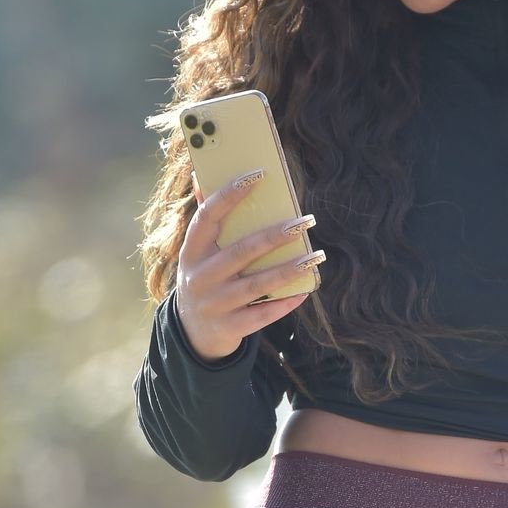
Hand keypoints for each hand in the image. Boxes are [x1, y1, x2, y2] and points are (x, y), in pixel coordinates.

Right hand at [175, 168, 323, 360]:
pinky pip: (261, 315)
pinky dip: (284, 303)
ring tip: (315, 257)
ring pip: (256, 285)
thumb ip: (204, 219)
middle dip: (275, 236)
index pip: (208, 216)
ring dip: (288, 270)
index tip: (258, 174)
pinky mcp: (229, 328)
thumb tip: (201, 175)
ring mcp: (214, 304)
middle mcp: (200, 277)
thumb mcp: (196, 252)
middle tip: (305, 221)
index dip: (230, 194)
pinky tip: (305, 290)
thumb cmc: (204, 279)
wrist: (192, 333)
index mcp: (191, 251)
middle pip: (241, 252)